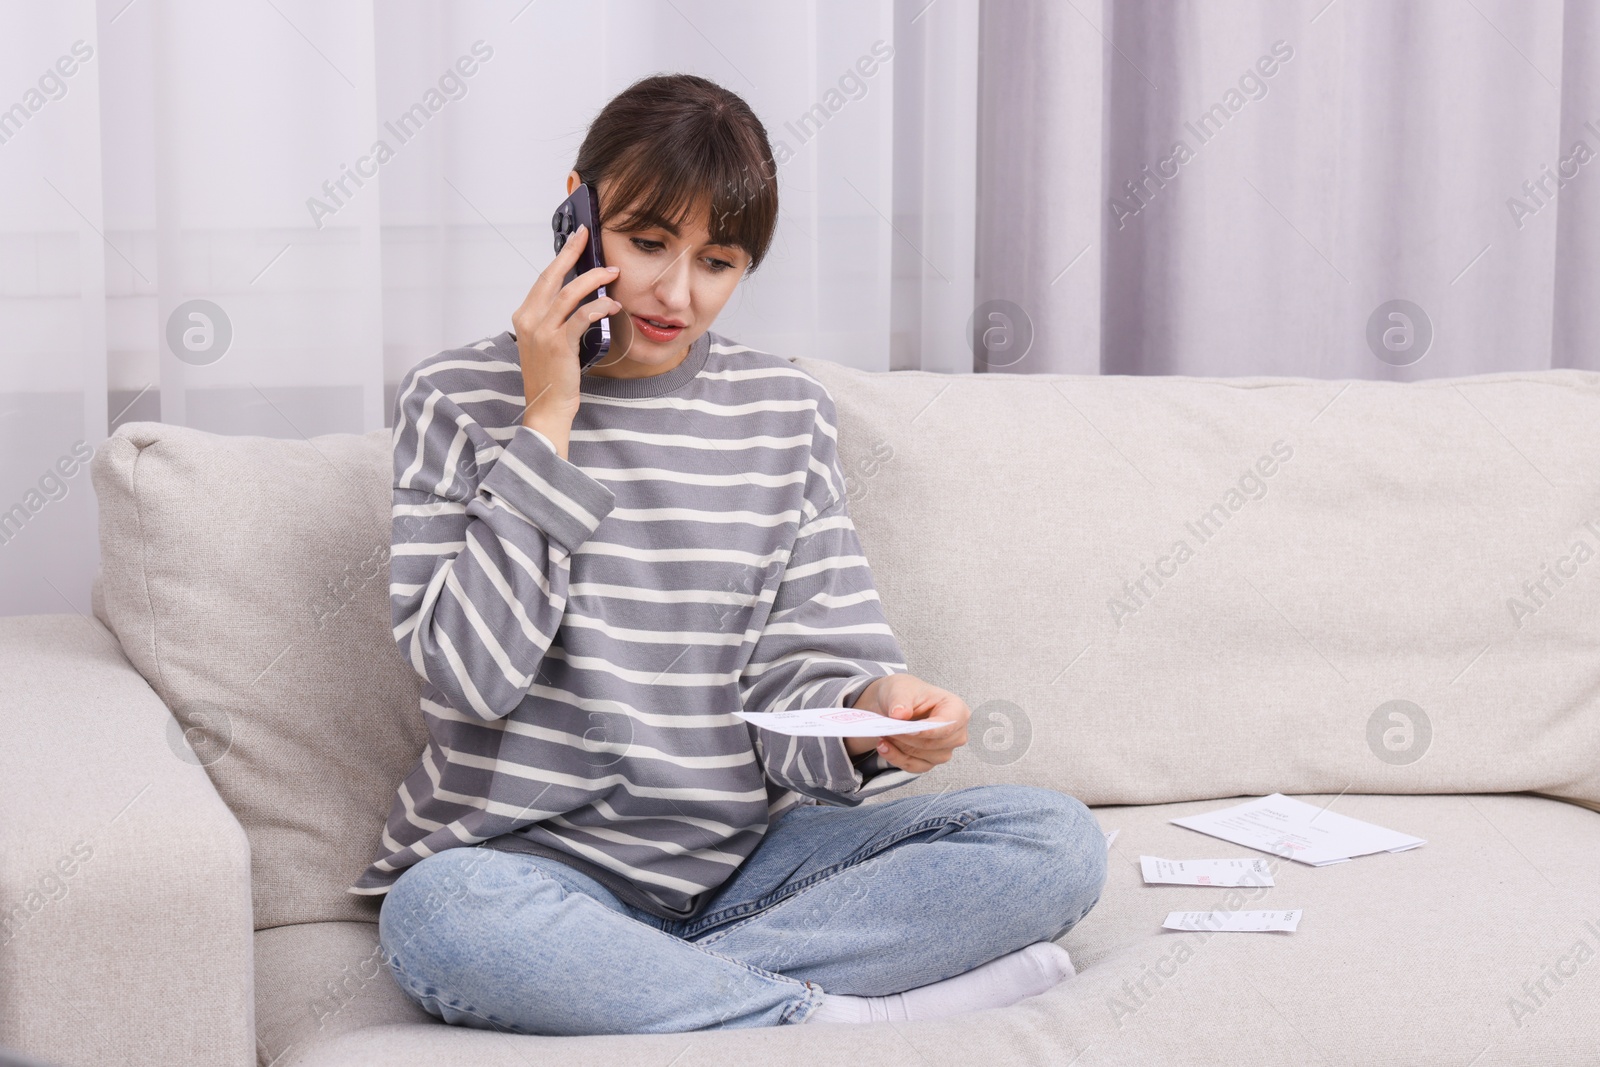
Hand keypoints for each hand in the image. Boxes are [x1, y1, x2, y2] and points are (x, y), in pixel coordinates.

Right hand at [510, 223, 619, 444]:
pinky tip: (612, 305)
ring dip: (593, 279)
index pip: (544, 279)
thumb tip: (580, 296)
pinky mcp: (558, 344)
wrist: (547, 407)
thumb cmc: (551, 376)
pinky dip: (598, 308)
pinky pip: (580, 317)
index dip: (561, 257)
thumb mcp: (547, 341)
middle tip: (588, 237)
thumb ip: (556, 318)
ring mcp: (541, 332)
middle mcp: (529, 320)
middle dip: (572, 253)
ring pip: (568, 293)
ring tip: (612, 273)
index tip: (576, 240)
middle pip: (552, 277)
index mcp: (525, 316)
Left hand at [844, 674, 970, 773]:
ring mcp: (945, 750)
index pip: (947, 726)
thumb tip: (899, 714)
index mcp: (956, 710)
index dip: (927, 730)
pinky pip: (914, 767)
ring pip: (922, 757)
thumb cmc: (906, 692)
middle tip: (887, 728)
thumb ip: (900, 700)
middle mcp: (955, 733)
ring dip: (900, 747)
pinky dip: (896, 758)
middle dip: (907, 738)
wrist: (897, 704)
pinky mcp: (930, 762)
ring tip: (883, 733)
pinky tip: (883, 746)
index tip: (907, 729)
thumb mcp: (900, 688)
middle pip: (933, 744)